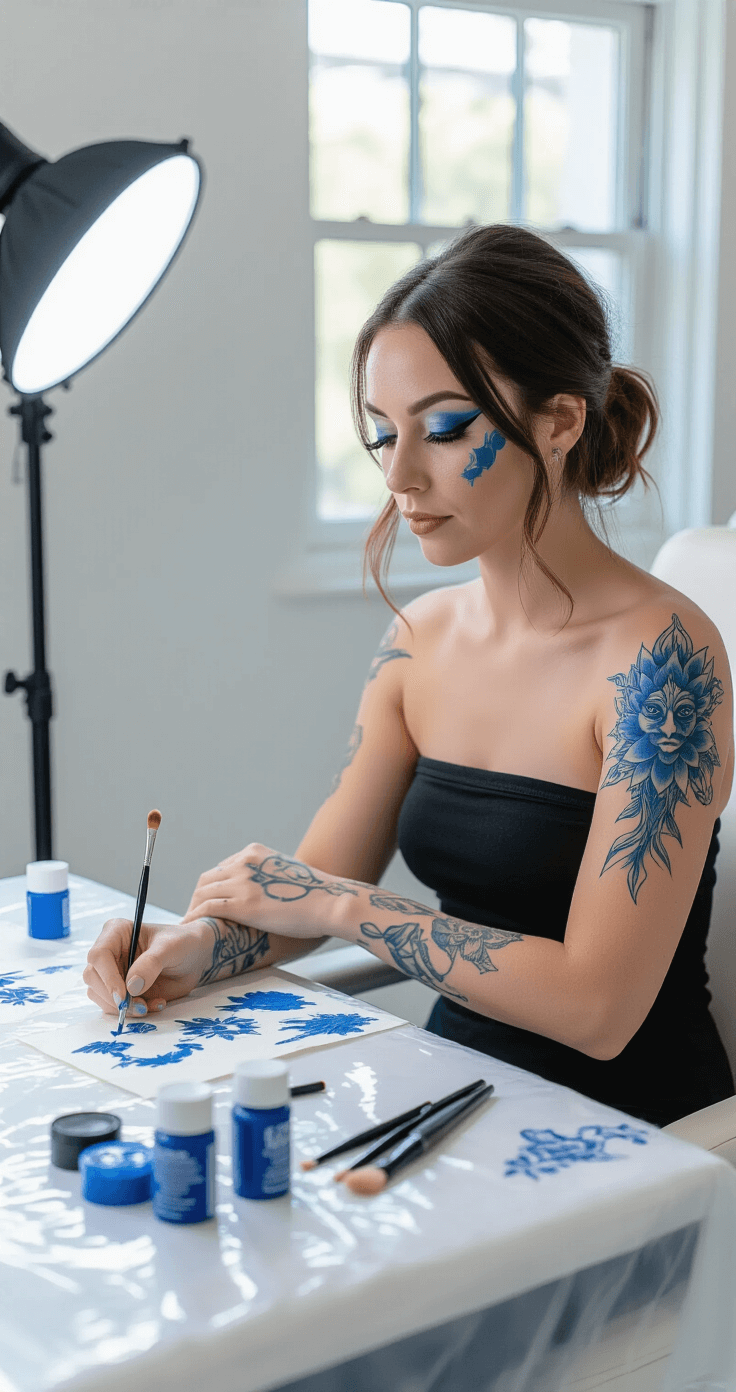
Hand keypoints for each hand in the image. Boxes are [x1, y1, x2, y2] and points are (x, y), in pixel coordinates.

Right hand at [84, 917, 213, 1014]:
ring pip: (99, 995)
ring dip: (123, 1008)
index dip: (107, 977)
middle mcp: (109, 952)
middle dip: (114, 997)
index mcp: (116, 932)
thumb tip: (131, 986)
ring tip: (150, 1006)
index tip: (124, 995)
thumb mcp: (170, 948)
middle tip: (140, 1007)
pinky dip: (132, 1012)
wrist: (194, 957)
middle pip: (92, 978)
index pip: (98, 955)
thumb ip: (151, 964)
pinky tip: (154, 1005)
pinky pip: (114, 1006)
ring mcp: (112, 972)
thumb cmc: (182, 943)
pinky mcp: (119, 990)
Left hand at [181, 842, 360, 938]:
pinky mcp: (243, 903)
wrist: (331, 901)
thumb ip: (269, 878)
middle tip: (196, 917)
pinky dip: (196, 918)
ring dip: (193, 909)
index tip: (209, 903)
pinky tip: (193, 929)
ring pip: (203, 893)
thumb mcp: (287, 873)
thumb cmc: (316, 894)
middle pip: (207, 879)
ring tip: (192, 926)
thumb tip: (265, 893)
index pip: (221, 868)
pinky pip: (208, 908)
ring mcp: (243, 882)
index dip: (213, 888)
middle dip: (198, 898)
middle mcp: (245, 862)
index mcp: (254, 852)